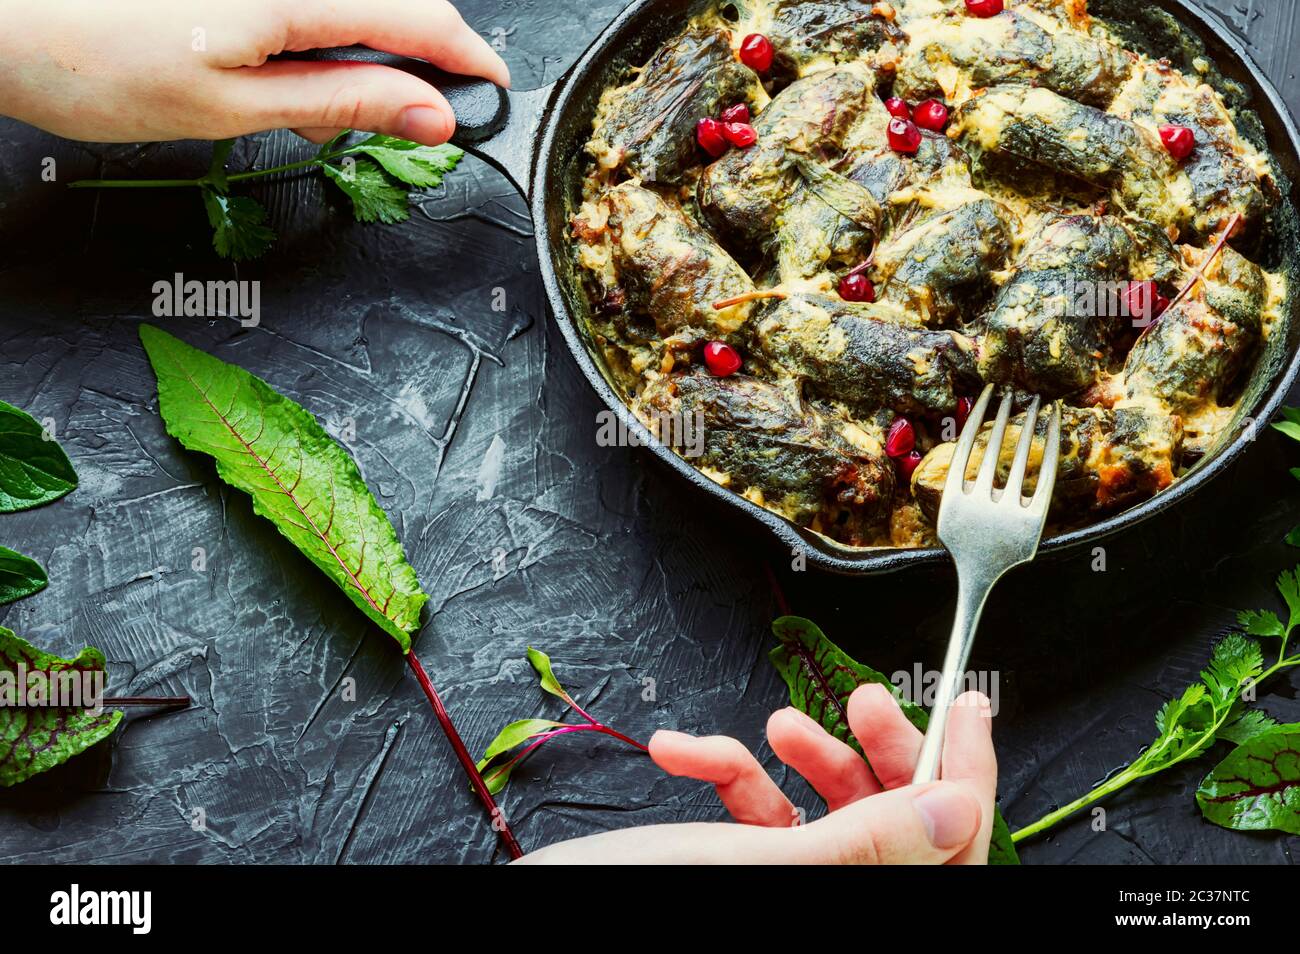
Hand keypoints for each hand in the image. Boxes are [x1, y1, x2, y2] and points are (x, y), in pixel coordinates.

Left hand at [0, 0, 508, 144]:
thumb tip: (428, 112)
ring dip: (365, 52)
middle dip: (417, 61)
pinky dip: (321, 35)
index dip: (466, 58)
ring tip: (335, 104)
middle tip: (410, 120)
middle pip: (392, 3)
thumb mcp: (232, 105)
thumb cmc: (89, 60)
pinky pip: (308, 1)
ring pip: (350, 3)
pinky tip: (294, 68)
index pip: (419, 16)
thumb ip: (342, 102)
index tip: (494, 92)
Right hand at [518, 685, 996, 863]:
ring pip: (825, 808)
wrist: (542, 901)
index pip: (953, 843)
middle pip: (893, 818)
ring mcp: (793, 884)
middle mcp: (837, 895)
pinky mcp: (744, 867)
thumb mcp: (767, 863)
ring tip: (769, 723)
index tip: (971, 703)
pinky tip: (686, 751)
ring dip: (792, 754)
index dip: (968, 770)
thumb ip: (870, 840)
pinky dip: (725, 770)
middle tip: (858, 699)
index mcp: (862, 901)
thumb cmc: (637, 892)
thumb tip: (960, 805)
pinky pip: (758, 813)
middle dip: (870, 750)